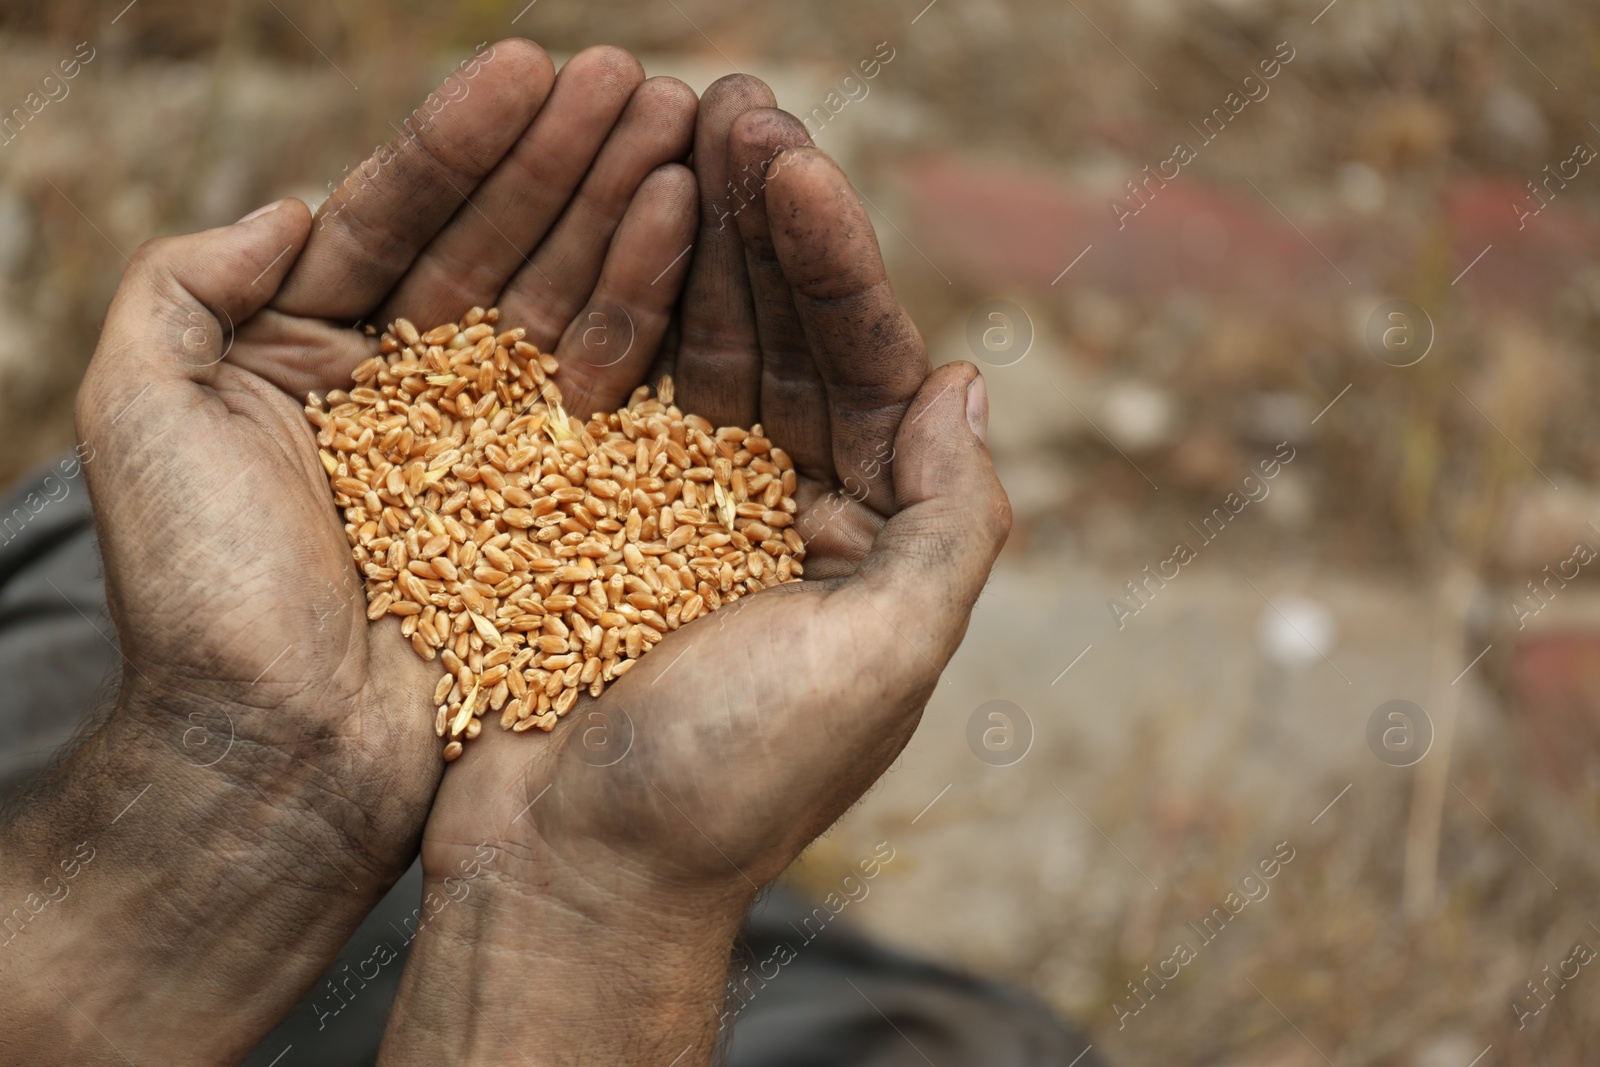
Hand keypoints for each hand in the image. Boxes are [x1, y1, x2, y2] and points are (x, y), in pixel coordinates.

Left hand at [0, 40, 698, 1064]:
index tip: (533, 65)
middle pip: (498, 247)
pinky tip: (683, 233)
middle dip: (567, 157)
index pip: (400, 221)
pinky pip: (607, 392)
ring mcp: (494, 451)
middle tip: (639, 80)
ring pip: (564, 304)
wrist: (283, 753)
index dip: (465, 141)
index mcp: (315, 359)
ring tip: (681, 128)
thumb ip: (186, 285)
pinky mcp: (559, 506)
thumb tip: (290, 206)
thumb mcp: (143, 410)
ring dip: (620, 210)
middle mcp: (414, 395)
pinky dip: (643, 308)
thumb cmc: (205, 593)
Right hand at [381, 77, 1009, 1066]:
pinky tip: (606, 225)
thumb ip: (951, 526)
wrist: (572, 877)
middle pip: (787, 338)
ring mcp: (686, 510)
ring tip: (667, 122)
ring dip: (693, 239)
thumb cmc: (729, 787)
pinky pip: (613, 393)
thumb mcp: (878, 661)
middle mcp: (788, 513)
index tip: (794, 164)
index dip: (837, 264)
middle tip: (730, 99)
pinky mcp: (595, 517)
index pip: (870, 369)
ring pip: (701, 348)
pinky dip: (613, 311)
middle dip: (764, 223)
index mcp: (871, 542)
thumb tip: (975, 381)